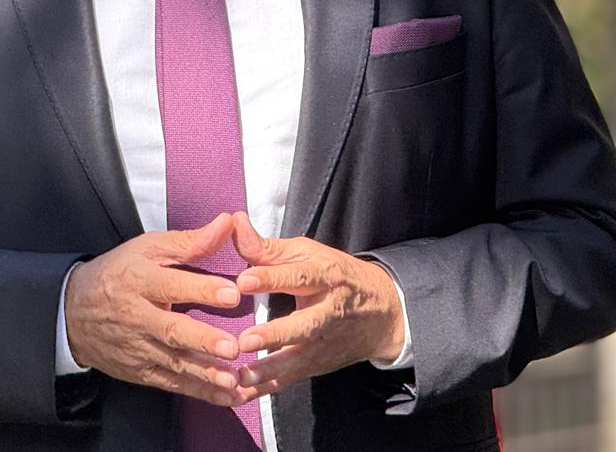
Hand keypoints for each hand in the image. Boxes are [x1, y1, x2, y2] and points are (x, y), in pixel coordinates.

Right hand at [64, 213, 256, 406]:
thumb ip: (190, 241)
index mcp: (140, 279)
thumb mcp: (148, 248)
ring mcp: (139, 347)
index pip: (172, 285)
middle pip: (171, 329)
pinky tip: (227, 396)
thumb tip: (227, 223)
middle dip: (203, 340)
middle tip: (231, 347)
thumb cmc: (119, 273)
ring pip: (174, 363)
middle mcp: (138, 316)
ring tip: (233, 380)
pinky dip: (200, 392)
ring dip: (206, 374)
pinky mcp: (141, 371)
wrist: (73, 312)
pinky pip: (172, 384)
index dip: (202, 289)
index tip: (232, 293)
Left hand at [230, 213, 404, 396]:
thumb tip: (234, 222)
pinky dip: (266, 387)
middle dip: (276, 333)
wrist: (382, 311)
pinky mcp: (316, 364)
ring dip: (269, 368)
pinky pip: (290, 378)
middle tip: (245, 339)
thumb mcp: (308, 253)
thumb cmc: (334, 275)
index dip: (271, 277)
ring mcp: (323, 342)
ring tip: (241, 376)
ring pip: (297, 358)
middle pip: (303, 324)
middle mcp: (327, 311)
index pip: (298, 276)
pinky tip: (240, 393)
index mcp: (325, 275)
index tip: (243, 280)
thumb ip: (267, 246)